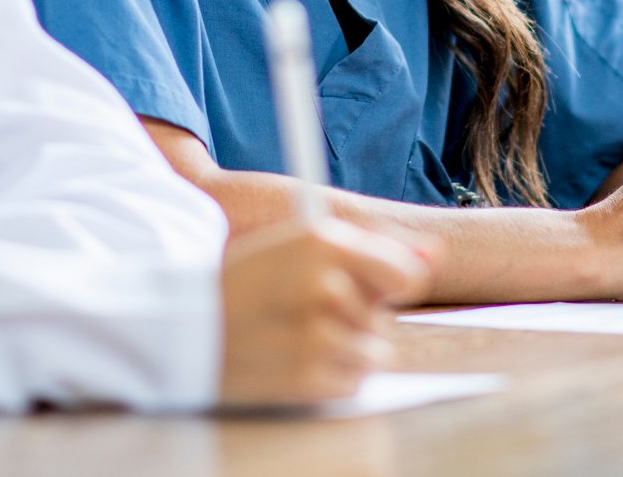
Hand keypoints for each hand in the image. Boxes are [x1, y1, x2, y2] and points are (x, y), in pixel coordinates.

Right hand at [218, 217, 430, 407]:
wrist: (185, 328)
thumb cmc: (248, 280)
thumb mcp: (303, 243)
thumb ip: (374, 246)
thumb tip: (436, 253)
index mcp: (323, 241)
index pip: (406, 273)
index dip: (390, 283)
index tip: (370, 287)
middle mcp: (325, 286)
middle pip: (386, 315)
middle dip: (358, 314)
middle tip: (306, 308)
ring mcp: (318, 335)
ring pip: (375, 351)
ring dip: (347, 348)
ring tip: (299, 334)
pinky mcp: (310, 379)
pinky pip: (354, 381)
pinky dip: (333, 375)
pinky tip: (296, 359)